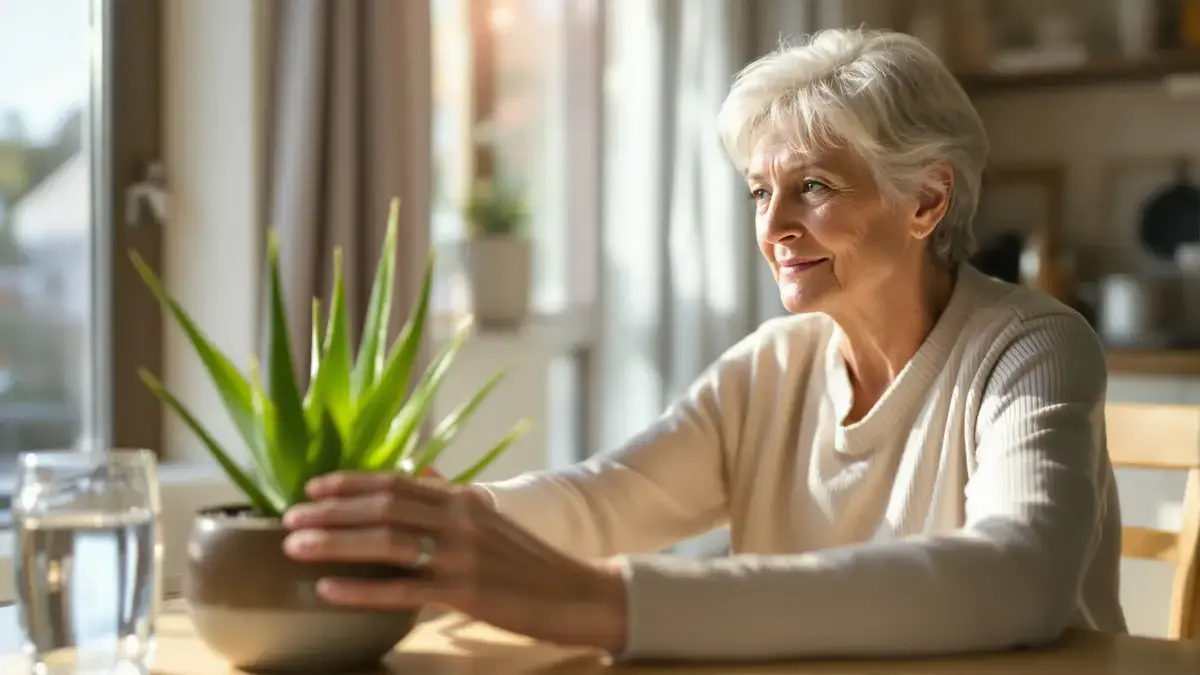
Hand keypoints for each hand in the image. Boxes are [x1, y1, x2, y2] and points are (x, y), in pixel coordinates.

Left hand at [280, 471, 628, 652]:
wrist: (576, 592)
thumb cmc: (530, 561)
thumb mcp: (491, 519)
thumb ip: (452, 496)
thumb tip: (421, 472)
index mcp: (461, 499)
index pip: (394, 482)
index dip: (348, 483)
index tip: (311, 487)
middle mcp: (458, 519)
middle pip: (381, 506)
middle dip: (329, 511)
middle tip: (288, 517)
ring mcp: (461, 555)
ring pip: (385, 541)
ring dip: (334, 541)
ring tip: (294, 546)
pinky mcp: (464, 592)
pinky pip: (402, 589)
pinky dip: (360, 588)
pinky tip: (327, 588)